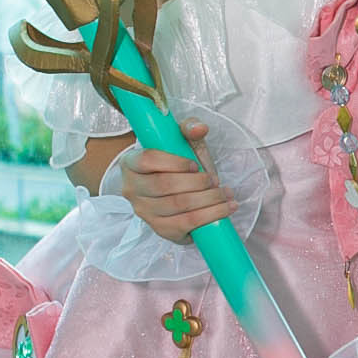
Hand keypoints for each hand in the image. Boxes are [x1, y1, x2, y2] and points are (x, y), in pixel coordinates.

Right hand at [121, 122, 236, 242]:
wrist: (172, 190)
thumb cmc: (176, 163)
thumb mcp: (180, 142)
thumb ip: (189, 129)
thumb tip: (200, 128)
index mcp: (131, 163)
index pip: (148, 160)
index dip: (175, 162)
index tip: (196, 165)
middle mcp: (132, 189)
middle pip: (165, 186)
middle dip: (197, 183)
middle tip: (216, 181)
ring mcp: (144, 212)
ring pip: (178, 206)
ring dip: (208, 200)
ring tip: (226, 194)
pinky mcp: (159, 229)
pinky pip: (185, 225)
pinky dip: (209, 216)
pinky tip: (224, 209)